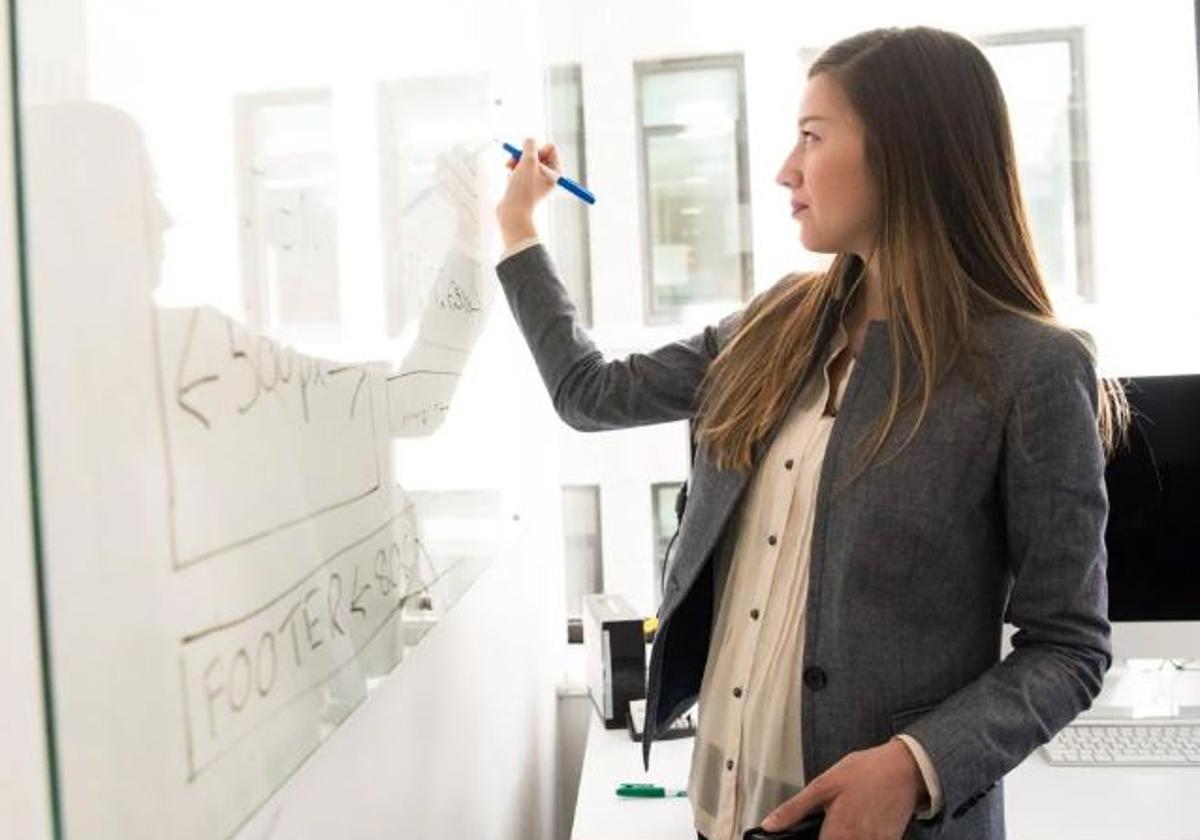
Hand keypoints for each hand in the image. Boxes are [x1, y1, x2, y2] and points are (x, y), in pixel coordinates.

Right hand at [496, 137, 559, 246]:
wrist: (512, 214)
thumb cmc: (522, 190)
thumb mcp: (528, 161)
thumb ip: (530, 145)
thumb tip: (528, 140)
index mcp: (556, 172)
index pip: (551, 147)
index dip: (538, 149)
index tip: (530, 159)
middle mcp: (549, 177)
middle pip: (537, 152)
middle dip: (523, 155)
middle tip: (514, 162)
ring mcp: (537, 181)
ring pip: (526, 160)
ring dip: (516, 162)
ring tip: (509, 170)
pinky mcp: (525, 186)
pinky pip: (519, 169)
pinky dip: (513, 171)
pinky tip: (509, 179)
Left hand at [761, 739, 926, 839]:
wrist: (905, 769)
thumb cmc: (864, 772)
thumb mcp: (824, 784)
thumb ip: (794, 809)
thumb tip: (769, 825)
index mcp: (838, 832)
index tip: (812, 834)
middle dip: (827, 838)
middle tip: (828, 824)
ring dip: (844, 837)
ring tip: (843, 823)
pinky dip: (860, 837)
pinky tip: (858, 826)